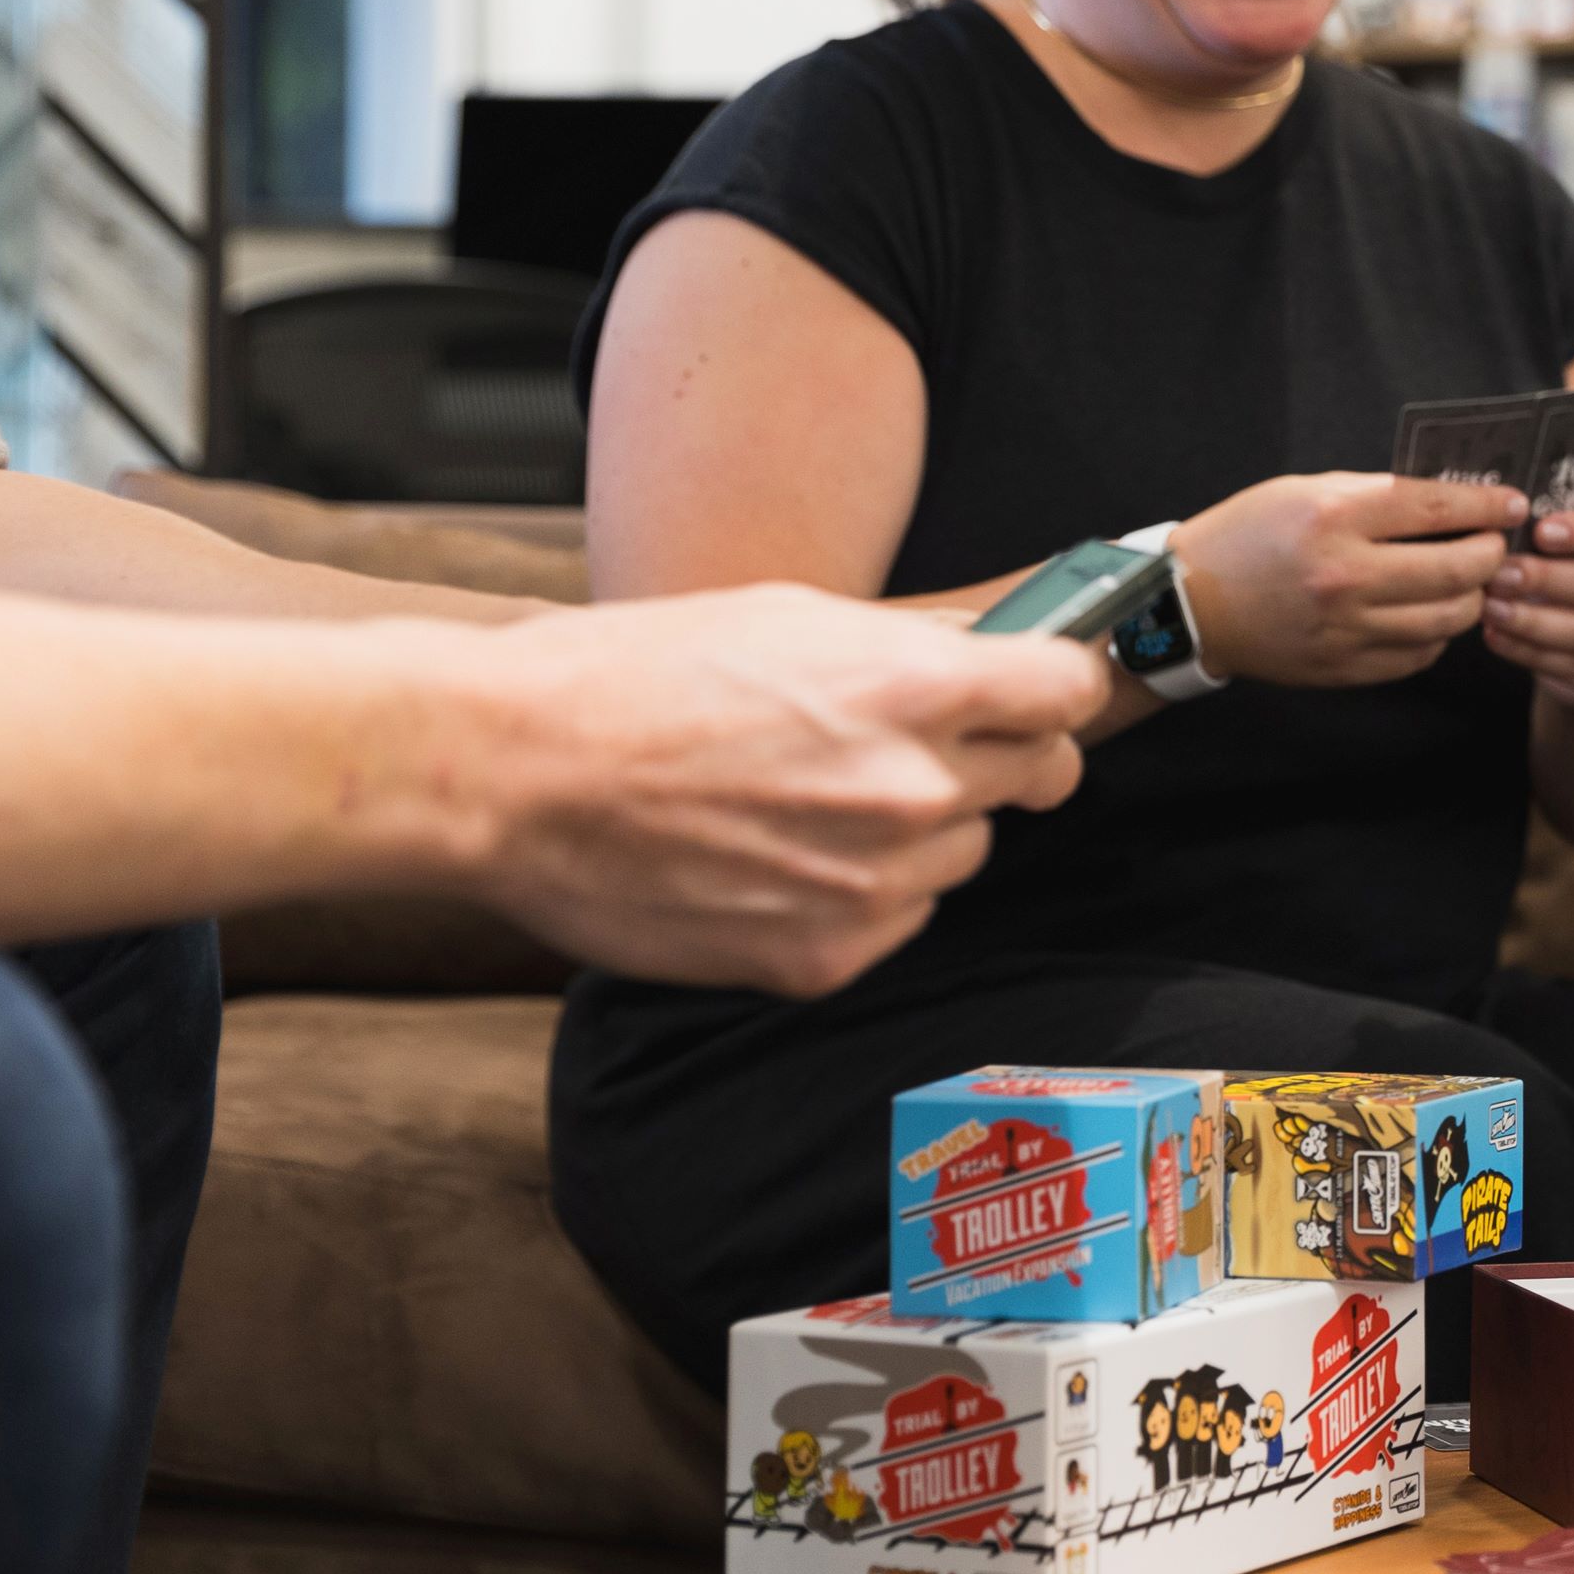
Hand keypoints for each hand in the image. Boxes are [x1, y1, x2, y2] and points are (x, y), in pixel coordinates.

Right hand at [455, 585, 1103, 997]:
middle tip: (920, 744)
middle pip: (1038, 775)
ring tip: (810, 801)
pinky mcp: (827, 957)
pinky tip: (777, 858)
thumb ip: (907, 645)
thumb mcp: (786, 617)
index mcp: (913, 689)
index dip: (1055, 686)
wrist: (504, 773)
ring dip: (920, 831)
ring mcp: (875, 883)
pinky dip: (860, 895)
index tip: (1035, 690)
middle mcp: (914, 790)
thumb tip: (990, 650)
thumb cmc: (629, 677)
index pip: (1069, 691)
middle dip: (999, 755)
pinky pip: (897, 919)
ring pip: (963, 854)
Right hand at [1168, 474, 1525, 687]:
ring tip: (1469, 580)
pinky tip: (1430, 613)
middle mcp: (1345, 576)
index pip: (1436, 507)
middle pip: (1457, 569)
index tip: (1511, 504)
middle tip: (1496, 545)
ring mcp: (1346, 629)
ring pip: (1448, 618)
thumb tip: (1450, 501)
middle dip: (1492, 554)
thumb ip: (1378, 495)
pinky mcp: (1345, 668)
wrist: (1190, 604)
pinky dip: (1437, 633)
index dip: (1486, 505)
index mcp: (1335, 517)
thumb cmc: (1249, 535)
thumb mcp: (1306, 490)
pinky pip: (1419, 654)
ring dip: (1472, 597)